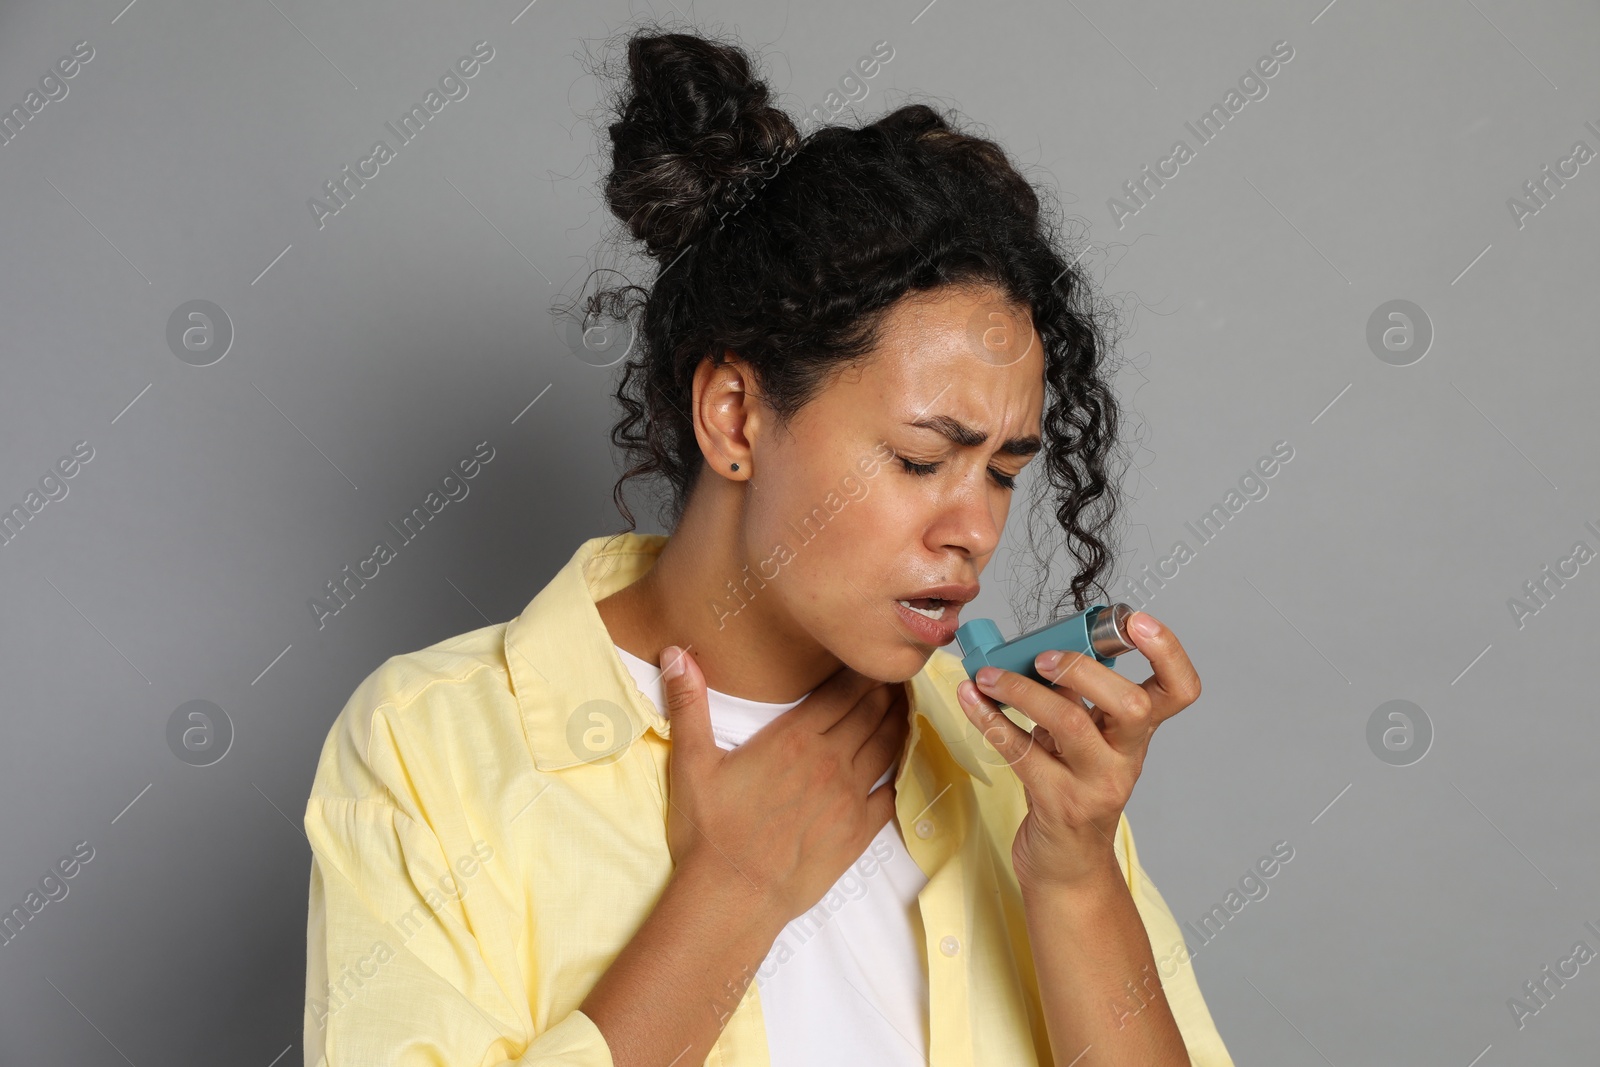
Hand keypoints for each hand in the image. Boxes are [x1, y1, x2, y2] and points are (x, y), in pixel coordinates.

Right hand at [657, 645, 910, 925]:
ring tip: (904, 705)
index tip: (869, 657)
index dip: (860, 671)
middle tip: (895, 674)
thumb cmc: (710, 832)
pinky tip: (901, 762)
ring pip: (887, 746)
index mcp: (794, 739)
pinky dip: (900, 771)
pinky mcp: (859, 832)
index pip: (841, 691)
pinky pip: (891, 793)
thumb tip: (674, 653)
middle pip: (870, 712)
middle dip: (884, 689)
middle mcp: (830, 761)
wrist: (734, 897)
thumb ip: (689, 705)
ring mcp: (849, 797)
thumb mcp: (691, 763)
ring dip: (898, 721)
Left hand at [953, 611, 1200, 892]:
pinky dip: (989, 719)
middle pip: (1130, 705)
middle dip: (1084, 670)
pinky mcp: (1059, 804)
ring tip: (988, 675)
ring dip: (1023, 691)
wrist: (1067, 866)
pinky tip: (970, 699)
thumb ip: (1074, 698)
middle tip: (1042, 657)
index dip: (1167, 652)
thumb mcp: (1085, 740)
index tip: (1135, 620)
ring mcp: (1096, 785)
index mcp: (1137, 733)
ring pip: (1070, 725)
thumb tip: (1034, 646)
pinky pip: (1021, 752)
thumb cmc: (1072, 789)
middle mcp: (1127, 757)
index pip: (1179, 690)